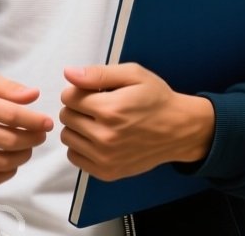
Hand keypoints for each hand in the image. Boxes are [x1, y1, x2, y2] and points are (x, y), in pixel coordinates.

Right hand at [0, 71, 52, 185]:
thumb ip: (7, 87)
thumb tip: (33, 95)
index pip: (10, 114)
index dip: (34, 120)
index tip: (47, 122)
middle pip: (7, 140)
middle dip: (32, 139)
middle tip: (40, 136)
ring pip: (0, 162)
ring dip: (22, 157)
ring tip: (28, 148)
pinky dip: (6, 173)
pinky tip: (12, 162)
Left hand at [58, 63, 213, 182]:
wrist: (179, 130)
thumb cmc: (157, 101)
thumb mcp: (133, 75)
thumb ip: (99, 74)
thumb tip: (70, 73)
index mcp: (110, 109)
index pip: (68, 97)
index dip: (78, 90)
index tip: (92, 92)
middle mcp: (106, 136)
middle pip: (66, 117)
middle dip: (77, 107)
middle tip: (97, 106)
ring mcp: (105, 157)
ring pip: (68, 137)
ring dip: (77, 127)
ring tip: (97, 122)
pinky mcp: (107, 171)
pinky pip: (75, 158)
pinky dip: (81, 147)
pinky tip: (97, 138)